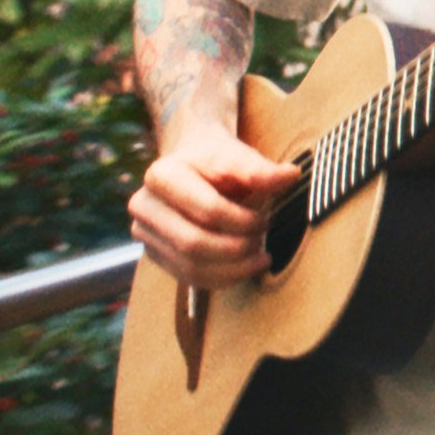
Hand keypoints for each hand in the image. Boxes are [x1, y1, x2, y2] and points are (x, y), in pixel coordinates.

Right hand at [130, 126, 301, 290]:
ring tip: (260, 258)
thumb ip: (260, 170)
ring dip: (232, 268)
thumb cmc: (217, 161)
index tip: (265, 219)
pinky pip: (189, 277)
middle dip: (236, 248)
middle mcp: (143, 206)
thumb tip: (291, 175)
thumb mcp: (238, 156)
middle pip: (194, 243)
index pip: (207, 210)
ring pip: (191, 266)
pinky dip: (223, 277)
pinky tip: (246, 268)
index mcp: (161, 175)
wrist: (193, 167)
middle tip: (262, 241)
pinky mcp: (155, 254)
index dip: (242, 221)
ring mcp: (145, 233)